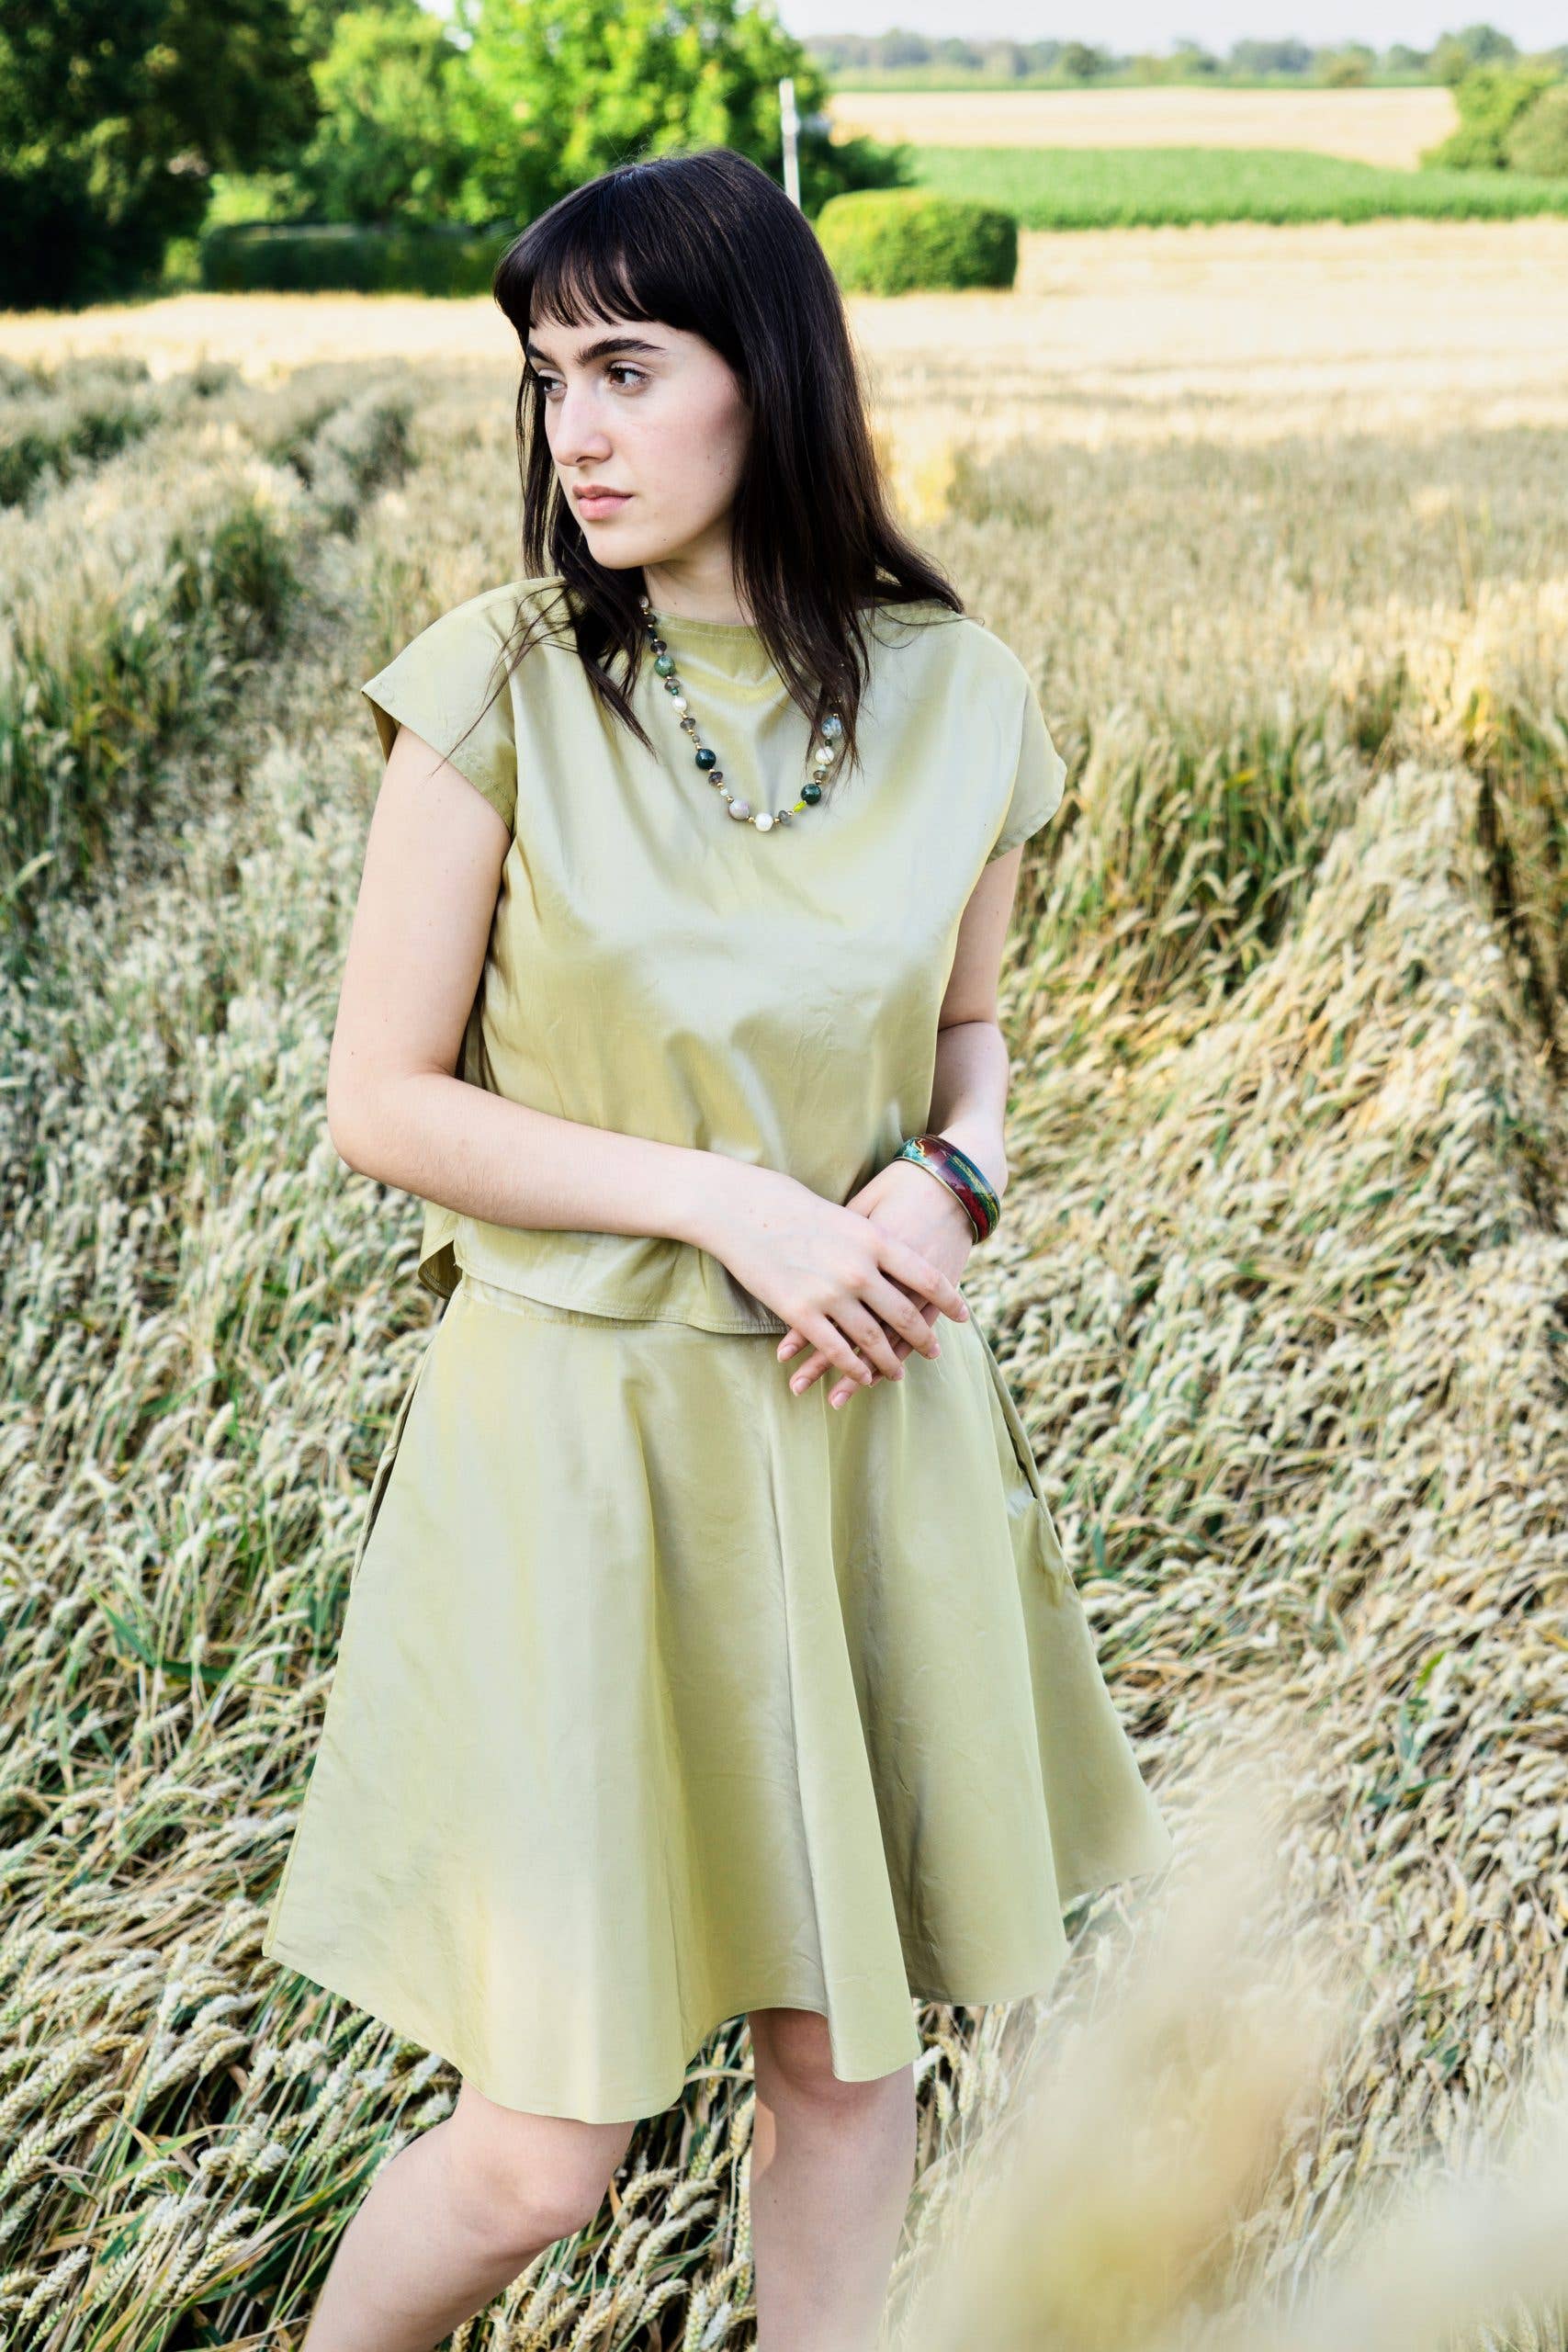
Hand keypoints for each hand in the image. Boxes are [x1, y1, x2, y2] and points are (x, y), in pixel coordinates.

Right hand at [696, 1162, 970, 1403]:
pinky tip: (863, 1376)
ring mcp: (830, 1294)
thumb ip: (871, 1237)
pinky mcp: (800, 1313)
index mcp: (874, 1239)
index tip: (963, 1316)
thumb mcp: (844, 1212)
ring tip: (899, 1373)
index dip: (949, 1300)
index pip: (926, 1277)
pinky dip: (854, 1368)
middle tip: (935, 1352)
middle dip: (924, 1339)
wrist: (739, 1207)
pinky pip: (837, 1350)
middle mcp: (859, 1269)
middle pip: (905, 1314)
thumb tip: (896, 1252)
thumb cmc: (788, 1202)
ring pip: (873, 1339)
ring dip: (890, 1361)